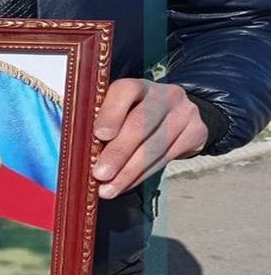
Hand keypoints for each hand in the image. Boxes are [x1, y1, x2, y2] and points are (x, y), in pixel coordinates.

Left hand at [92, 79, 208, 198]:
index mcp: (137, 85)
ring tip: (108, 190)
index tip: (100, 135)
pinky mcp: (196, 132)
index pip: (125, 91)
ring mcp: (184, 112)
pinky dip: (140, 176)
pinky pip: (165, 159)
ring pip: (154, 147)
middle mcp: (163, 95)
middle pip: (141, 123)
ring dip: (127, 173)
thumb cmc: (133, 115)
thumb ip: (101, 122)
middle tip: (99, 174)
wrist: (179, 114)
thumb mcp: (118, 110)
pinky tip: (124, 185)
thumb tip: (78, 150)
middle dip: (118, 153)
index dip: (112, 113)